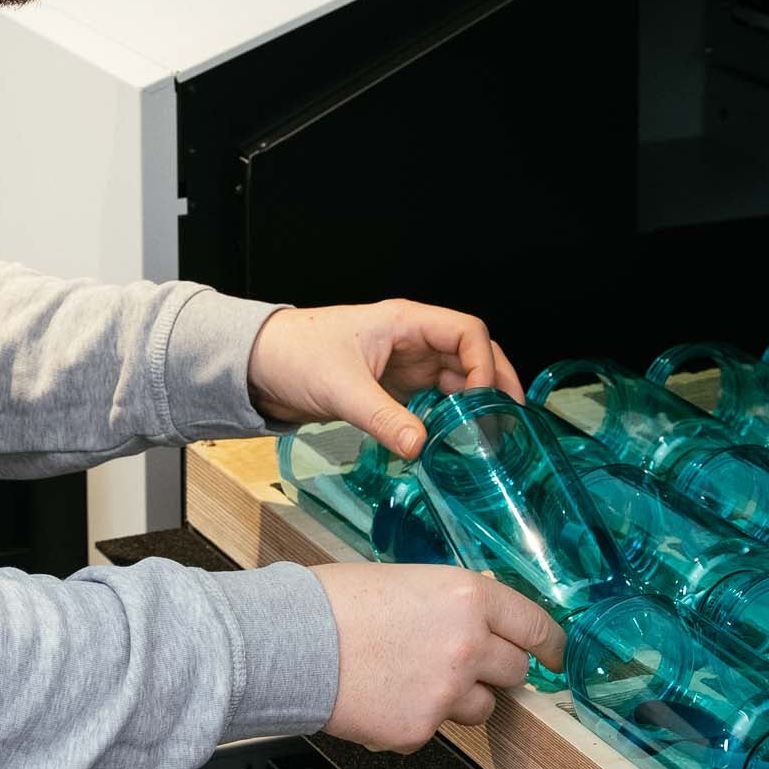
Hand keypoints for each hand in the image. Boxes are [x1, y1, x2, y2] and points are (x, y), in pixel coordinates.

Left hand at [247, 299, 522, 458]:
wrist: (258, 365)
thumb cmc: (294, 355)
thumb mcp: (340, 387)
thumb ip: (382, 418)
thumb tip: (420, 446)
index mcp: (405, 322)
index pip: (466, 332)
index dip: (483, 364)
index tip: (482, 401)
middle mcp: (412, 340)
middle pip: (471, 355)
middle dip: (494, 384)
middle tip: (510, 422)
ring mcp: (405, 363)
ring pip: (455, 379)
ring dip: (472, 405)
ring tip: (487, 438)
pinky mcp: (393, 387)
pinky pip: (433, 400)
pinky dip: (448, 419)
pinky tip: (452, 442)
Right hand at [309, 560, 566, 750]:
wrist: (292, 640)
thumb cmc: (337, 601)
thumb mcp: (410, 581)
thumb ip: (452, 604)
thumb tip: (476, 620)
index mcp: (468, 597)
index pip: (535, 626)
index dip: (550, 644)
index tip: (554, 655)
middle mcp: (468, 645)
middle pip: (515, 672)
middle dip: (497, 670)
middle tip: (464, 663)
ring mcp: (447, 692)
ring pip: (481, 708)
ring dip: (460, 699)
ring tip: (412, 678)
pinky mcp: (420, 730)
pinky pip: (434, 731)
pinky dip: (414, 720)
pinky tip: (382, 696)